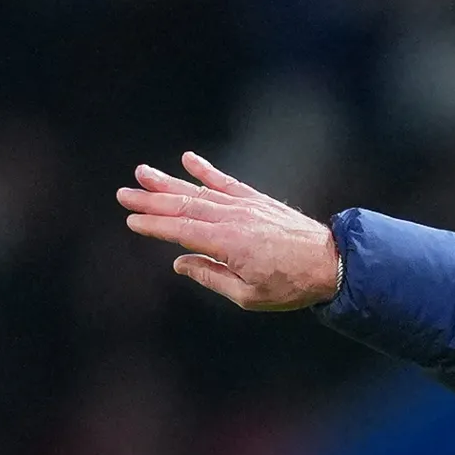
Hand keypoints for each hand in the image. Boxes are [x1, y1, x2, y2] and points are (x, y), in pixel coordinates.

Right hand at [117, 152, 342, 310]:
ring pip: (199, 192)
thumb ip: (211, 277)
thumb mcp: (248, 295)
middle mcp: (232, 218)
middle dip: (151, 200)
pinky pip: (227, 182)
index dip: (154, 225)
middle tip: (123, 194)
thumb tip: (180, 263)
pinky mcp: (257, 200)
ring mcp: (245, 206)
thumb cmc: (290, 285)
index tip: (131, 220)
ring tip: (142, 173)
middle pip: (183, 207)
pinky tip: (187, 159)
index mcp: (226, 243)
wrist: (330, 263)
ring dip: (168, 182)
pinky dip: (206, 170)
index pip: (180, 231)